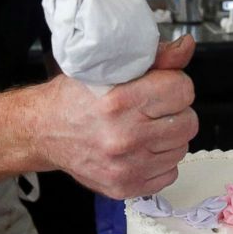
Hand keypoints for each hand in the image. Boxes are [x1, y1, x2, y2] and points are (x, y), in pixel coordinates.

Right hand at [32, 35, 197, 198]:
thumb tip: (186, 46)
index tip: (162, 86)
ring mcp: (126, 167)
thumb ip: (155, 57)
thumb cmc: (74, 97)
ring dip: (168, 137)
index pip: (183, 90)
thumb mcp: (109, 67)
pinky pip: (170, 173)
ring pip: (181, 148)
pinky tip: (140, 148)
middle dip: (175, 111)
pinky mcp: (125, 187)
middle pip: (188, 122)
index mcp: (121, 101)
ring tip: (144, 127)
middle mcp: (125, 137)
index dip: (175, 84)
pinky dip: (159, 160)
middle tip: (153, 108)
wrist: (44, 130)